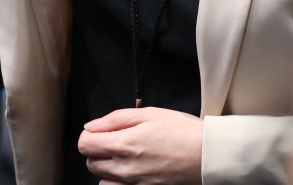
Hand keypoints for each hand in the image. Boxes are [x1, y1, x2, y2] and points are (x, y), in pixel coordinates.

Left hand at [78, 107, 201, 184]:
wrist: (208, 155)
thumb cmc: (183, 131)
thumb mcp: (149, 114)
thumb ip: (116, 119)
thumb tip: (92, 126)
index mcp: (123, 144)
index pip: (84, 144)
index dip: (90, 134)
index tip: (101, 130)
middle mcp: (124, 169)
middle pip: (90, 163)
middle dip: (97, 150)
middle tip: (116, 140)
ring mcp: (134, 184)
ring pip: (101, 180)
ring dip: (106, 168)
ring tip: (124, 157)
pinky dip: (118, 181)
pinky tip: (132, 170)